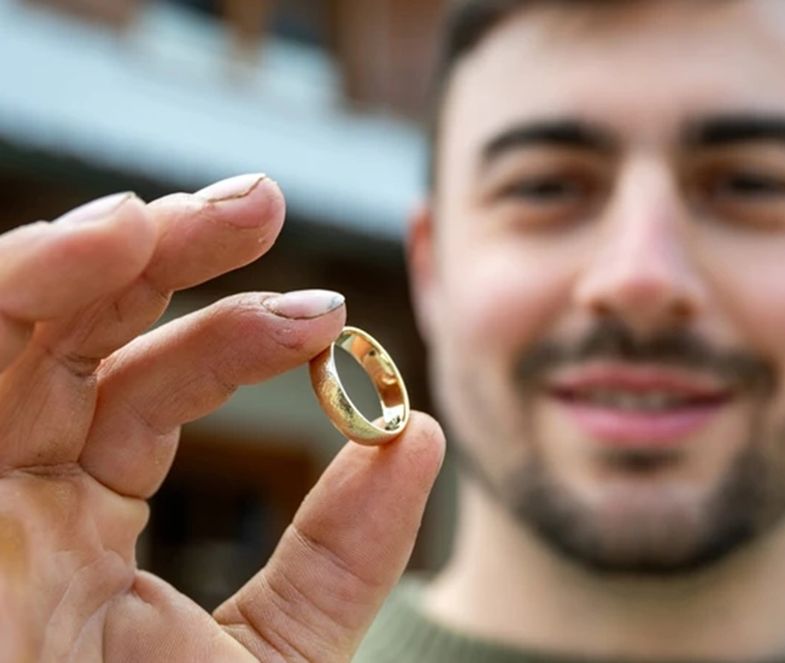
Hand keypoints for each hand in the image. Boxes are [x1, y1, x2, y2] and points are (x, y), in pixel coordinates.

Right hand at [0, 175, 445, 661]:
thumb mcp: (276, 657)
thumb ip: (345, 555)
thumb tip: (420, 431)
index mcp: (84, 524)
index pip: (154, 393)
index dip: (238, 338)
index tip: (334, 320)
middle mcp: (12, 494)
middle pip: (81, 336)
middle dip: (171, 257)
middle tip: (267, 200)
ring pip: (14, 328)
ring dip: (102, 251)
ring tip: (210, 210)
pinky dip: (24, 287)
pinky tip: (113, 235)